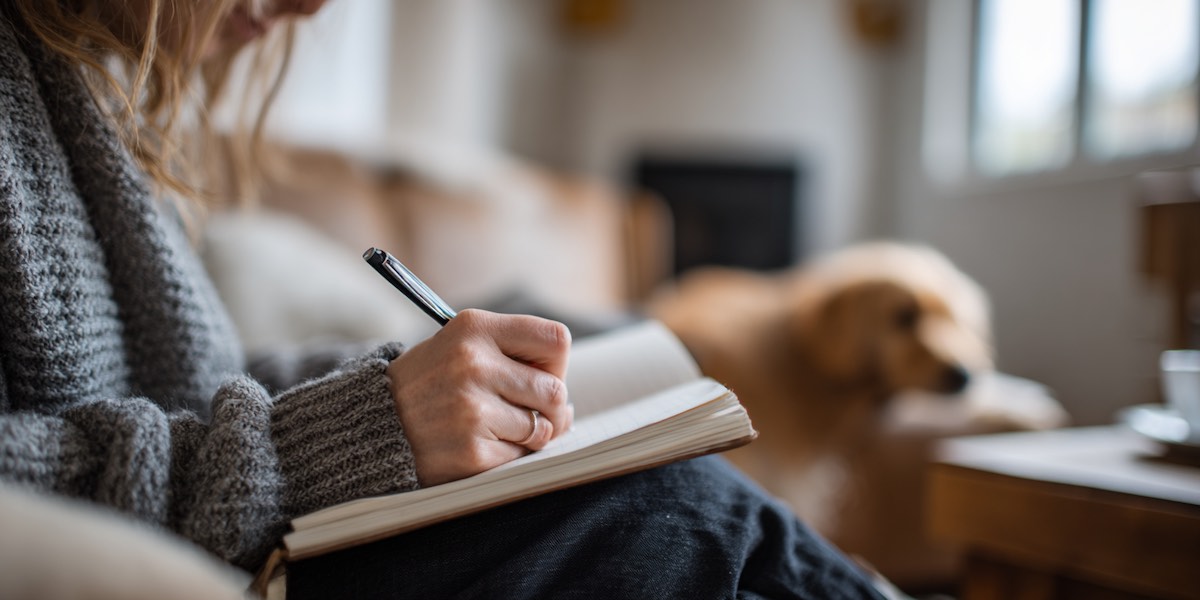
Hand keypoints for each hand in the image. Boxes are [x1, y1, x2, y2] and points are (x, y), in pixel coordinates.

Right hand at [386, 309, 572, 485]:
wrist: (373, 423)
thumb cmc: (430, 383)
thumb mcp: (460, 346)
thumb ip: (515, 360)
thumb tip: (568, 409)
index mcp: (474, 328)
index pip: (556, 339)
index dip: (555, 363)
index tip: (538, 374)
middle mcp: (473, 364)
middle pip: (555, 390)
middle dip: (549, 407)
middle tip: (523, 410)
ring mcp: (472, 410)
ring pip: (542, 428)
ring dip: (529, 434)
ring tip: (494, 427)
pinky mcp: (471, 452)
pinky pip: (521, 456)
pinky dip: (509, 456)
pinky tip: (479, 444)